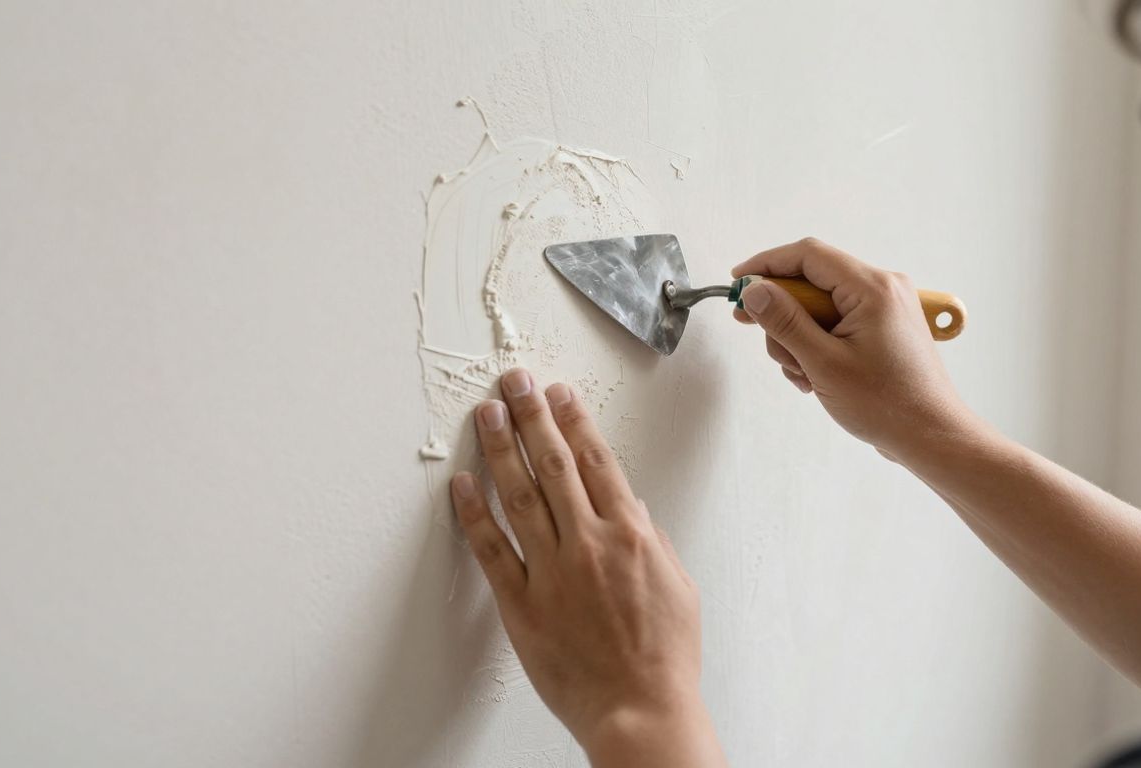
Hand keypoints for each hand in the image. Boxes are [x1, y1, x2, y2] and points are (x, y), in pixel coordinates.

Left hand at [450, 367, 724, 766]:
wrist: (640, 709)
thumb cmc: (665, 657)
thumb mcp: (679, 586)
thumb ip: (652, 539)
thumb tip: (630, 505)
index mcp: (631, 535)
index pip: (596, 461)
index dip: (575, 421)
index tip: (559, 394)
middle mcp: (589, 544)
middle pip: (553, 465)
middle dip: (532, 416)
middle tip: (515, 382)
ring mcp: (552, 573)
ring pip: (519, 496)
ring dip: (500, 449)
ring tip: (486, 414)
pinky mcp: (522, 605)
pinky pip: (491, 550)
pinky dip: (474, 514)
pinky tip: (462, 484)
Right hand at [733, 238, 973, 460]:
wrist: (930, 435)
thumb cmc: (885, 404)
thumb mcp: (823, 363)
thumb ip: (785, 322)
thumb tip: (754, 291)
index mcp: (872, 287)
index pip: (808, 256)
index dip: (766, 266)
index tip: (737, 284)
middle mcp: (882, 288)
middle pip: (812, 283)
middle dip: (784, 315)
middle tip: (764, 339)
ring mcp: (885, 309)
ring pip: (820, 308)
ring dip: (799, 339)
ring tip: (804, 375)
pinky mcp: (883, 328)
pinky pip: (836, 324)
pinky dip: (817, 347)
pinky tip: (816, 378)